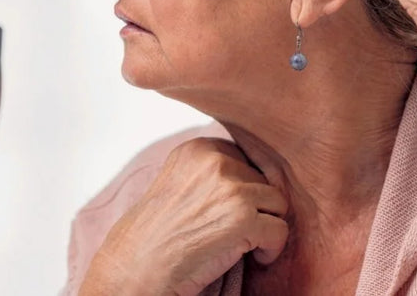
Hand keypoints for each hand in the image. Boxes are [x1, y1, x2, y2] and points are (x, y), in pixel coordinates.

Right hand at [81, 138, 288, 295]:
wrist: (136, 267)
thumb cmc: (156, 234)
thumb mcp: (179, 183)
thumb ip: (211, 171)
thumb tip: (255, 173)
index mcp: (198, 149)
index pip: (245, 159)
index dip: (243, 189)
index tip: (229, 211)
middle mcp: (214, 161)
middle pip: (263, 180)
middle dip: (255, 208)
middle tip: (236, 231)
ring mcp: (230, 188)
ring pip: (277, 202)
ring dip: (266, 226)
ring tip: (246, 244)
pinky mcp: (242, 218)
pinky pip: (280, 229)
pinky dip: (272, 249)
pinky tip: (253, 257)